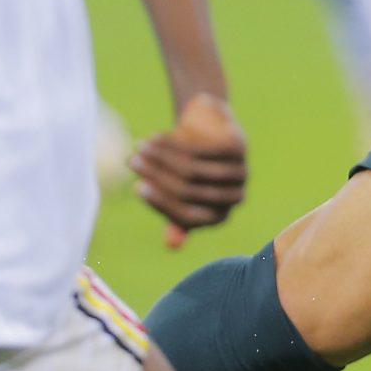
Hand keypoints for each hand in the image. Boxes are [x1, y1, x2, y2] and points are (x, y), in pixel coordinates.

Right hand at [128, 94, 246, 248]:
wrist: (205, 125)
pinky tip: (154, 136)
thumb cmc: (187, 166)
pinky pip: (200, 149)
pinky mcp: (237, 148)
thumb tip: (172, 246)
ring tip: (139, 146)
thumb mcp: (177, 193)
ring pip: (192, 169)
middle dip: (155, 175)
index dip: (160, 202)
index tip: (136, 187)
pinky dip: (173, 144)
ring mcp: (239, 172)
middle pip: (188, 191)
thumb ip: (175, 217)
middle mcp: (234, 197)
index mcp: (220, 216)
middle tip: (132, 161)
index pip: (186, 215)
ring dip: (160, 157)